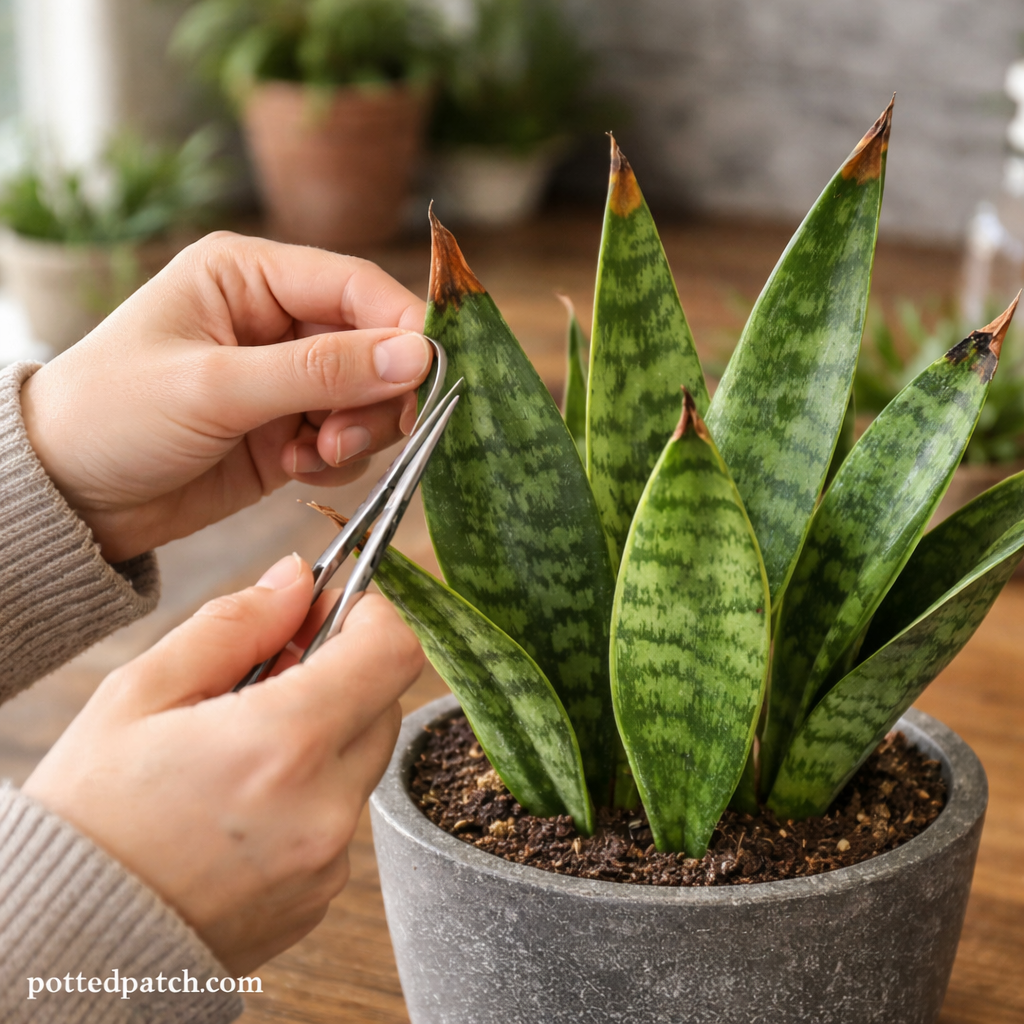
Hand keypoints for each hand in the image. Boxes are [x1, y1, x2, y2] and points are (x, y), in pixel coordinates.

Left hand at [20, 232, 430, 562]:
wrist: (71, 498)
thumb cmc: (114, 417)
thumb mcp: (215, 387)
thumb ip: (319, 372)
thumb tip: (418, 356)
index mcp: (249, 276)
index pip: (356, 286)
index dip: (403, 327)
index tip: (432, 376)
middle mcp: (275, 320)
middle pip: (374, 345)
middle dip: (375, 394)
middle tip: (348, 436)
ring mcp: (285, 379)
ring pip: (369, 397)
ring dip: (358, 431)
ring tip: (316, 455)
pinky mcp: (289, 430)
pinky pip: (349, 439)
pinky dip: (340, 459)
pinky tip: (298, 469)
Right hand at [22, 553, 423, 974]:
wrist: (64, 939)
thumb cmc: (90, 810)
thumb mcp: (142, 692)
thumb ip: (235, 624)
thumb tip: (297, 579)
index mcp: (284, 745)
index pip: (392, 652)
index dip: (370, 616)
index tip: (332, 610)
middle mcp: (325, 808)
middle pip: (383, 705)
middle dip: (340, 674)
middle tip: (269, 673)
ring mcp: (327, 861)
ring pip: (361, 761)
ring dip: (323, 735)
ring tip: (242, 746)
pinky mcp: (320, 896)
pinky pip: (340, 817)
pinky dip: (310, 793)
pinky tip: (242, 802)